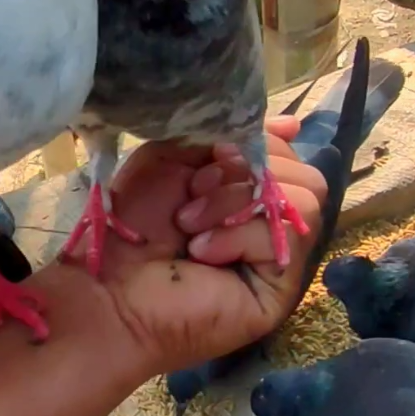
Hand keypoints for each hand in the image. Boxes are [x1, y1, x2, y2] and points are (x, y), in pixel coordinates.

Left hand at [71, 117, 326, 379]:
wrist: (109, 285)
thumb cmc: (133, 221)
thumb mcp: (174, 157)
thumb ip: (224, 135)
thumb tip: (292, 125)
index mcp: (248, 191)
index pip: (289, 154)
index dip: (259, 142)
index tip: (215, 152)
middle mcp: (269, 223)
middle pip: (306, 175)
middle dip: (244, 172)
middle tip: (195, 192)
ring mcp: (278, 259)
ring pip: (302, 200)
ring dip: (234, 203)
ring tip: (191, 225)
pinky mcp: (280, 290)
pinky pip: (288, 235)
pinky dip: (239, 235)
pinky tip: (202, 253)